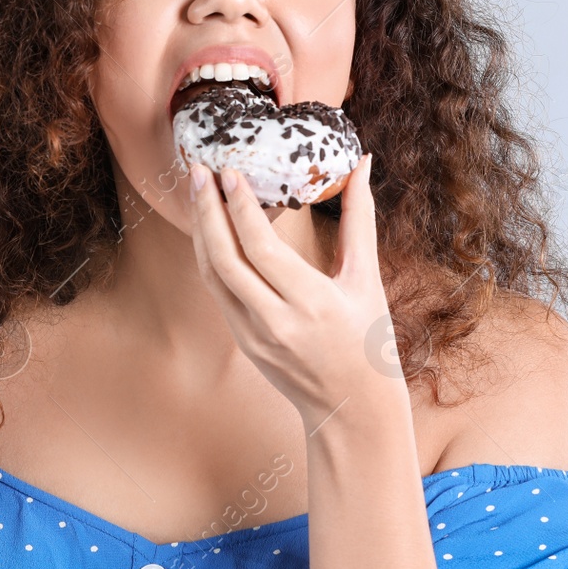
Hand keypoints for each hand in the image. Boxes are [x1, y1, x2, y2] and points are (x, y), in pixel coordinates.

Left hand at [188, 155, 398, 426]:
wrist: (353, 406)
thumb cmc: (368, 338)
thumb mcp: (367, 278)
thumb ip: (360, 218)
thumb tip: (361, 163)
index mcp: (312, 303)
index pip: (262, 249)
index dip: (241, 208)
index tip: (230, 171)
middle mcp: (276, 322)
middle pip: (226, 260)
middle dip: (207, 211)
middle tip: (200, 171)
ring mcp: (253, 336)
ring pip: (213, 276)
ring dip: (201, 231)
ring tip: (199, 192)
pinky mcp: (243, 342)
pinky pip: (218, 291)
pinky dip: (211, 255)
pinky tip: (211, 227)